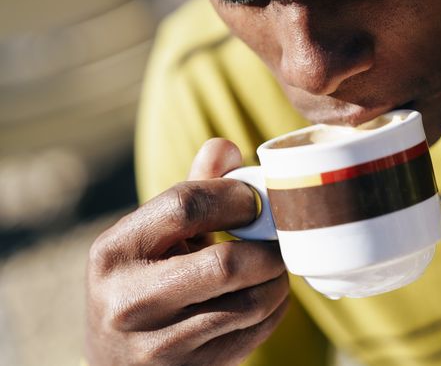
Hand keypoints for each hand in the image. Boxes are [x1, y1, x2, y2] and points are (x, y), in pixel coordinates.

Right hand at [85, 139, 288, 364]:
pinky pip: (255, 333)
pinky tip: (268, 294)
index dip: (233, 196)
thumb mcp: (154, 235)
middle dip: (266, 247)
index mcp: (114, 251)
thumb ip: (190, 189)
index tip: (254, 201)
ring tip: (275, 265)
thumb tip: (228, 146)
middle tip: (277, 237)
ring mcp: (157, 345)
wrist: (117, 361)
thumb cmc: (144, 280)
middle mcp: (128, 300)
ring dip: (277, 278)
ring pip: (249, 303)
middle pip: (224, 264)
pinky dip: (275, 308)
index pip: (183, 204)